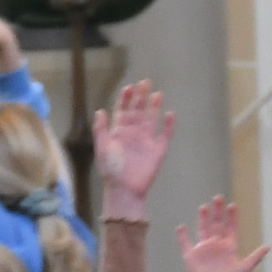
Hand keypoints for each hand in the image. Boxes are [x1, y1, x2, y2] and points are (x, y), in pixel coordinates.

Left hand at [92, 80, 173, 219]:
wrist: (125, 189)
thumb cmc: (111, 170)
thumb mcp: (102, 147)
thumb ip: (101, 129)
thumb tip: (100, 110)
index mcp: (119, 132)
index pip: (123, 110)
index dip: (126, 99)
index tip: (129, 87)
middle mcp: (133, 133)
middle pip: (139, 111)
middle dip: (141, 97)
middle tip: (145, 82)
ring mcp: (147, 140)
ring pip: (152, 119)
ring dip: (154, 107)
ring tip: (158, 93)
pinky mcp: (158, 150)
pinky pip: (166, 135)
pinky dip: (169, 125)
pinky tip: (170, 114)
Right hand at [177, 194, 266, 271]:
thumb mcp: (244, 269)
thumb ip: (255, 257)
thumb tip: (269, 246)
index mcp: (229, 247)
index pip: (230, 228)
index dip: (232, 217)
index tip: (232, 205)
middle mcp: (216, 245)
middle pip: (217, 224)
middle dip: (217, 211)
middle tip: (218, 198)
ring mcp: (203, 250)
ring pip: (203, 229)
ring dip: (203, 218)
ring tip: (204, 206)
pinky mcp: (191, 256)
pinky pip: (185, 243)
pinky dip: (182, 235)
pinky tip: (181, 227)